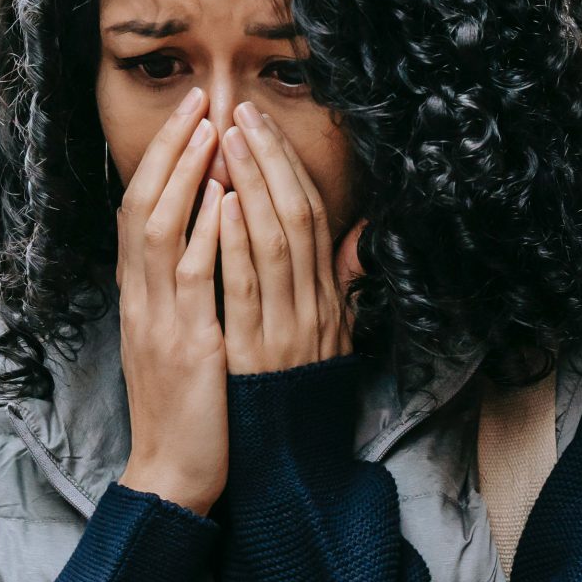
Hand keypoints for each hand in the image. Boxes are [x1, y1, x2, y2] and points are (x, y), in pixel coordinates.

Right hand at [113, 88, 231, 513]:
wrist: (173, 473)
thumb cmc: (191, 407)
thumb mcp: (190, 338)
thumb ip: (196, 290)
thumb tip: (217, 239)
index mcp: (142, 296)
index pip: (142, 211)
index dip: (164, 161)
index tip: (192, 117)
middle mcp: (141, 299)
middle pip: (143, 205)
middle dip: (171, 149)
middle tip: (199, 99)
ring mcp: (158, 320)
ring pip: (160, 230)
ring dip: (185, 175)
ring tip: (210, 128)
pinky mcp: (186, 345)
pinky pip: (191, 279)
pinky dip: (206, 234)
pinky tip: (223, 200)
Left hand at [217, 101, 361, 374]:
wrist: (286, 468)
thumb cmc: (297, 400)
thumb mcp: (333, 339)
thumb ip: (342, 286)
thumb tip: (361, 237)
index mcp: (328, 300)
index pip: (313, 216)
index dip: (288, 167)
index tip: (262, 126)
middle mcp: (315, 308)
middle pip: (297, 217)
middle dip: (268, 160)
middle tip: (240, 113)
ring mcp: (288, 329)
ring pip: (275, 242)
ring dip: (250, 185)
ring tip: (226, 141)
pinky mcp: (256, 354)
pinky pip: (247, 288)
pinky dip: (234, 242)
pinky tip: (221, 206)